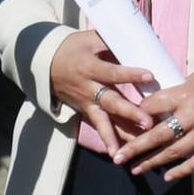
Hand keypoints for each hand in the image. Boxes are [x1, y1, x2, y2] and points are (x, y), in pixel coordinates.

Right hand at [48, 30, 154, 155]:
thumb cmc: (72, 48)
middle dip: (129, 113)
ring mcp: (86, 102)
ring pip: (103, 121)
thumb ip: (112, 41)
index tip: (150, 76)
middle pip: (111, 101)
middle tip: (148, 122)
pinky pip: (98, 127)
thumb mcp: (89, 39)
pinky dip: (107, 140)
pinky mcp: (84, 111)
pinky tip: (117, 155)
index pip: (113, 72)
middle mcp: (88, 87)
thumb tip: (142, 40)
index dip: (130, 75)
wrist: (44, 63)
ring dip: (119, 134)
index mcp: (89, 67)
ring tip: (133, 148)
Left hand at [114, 68, 193, 181]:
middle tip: (117, 157)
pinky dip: (181, 171)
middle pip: (157, 135)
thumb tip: (153, 100)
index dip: (136, 114)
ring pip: (173, 152)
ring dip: (152, 162)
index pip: (151, 107)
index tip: (123, 120)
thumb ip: (174, 91)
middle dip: (135, 147)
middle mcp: (191, 116)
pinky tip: (166, 176)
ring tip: (135, 169)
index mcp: (183, 95)